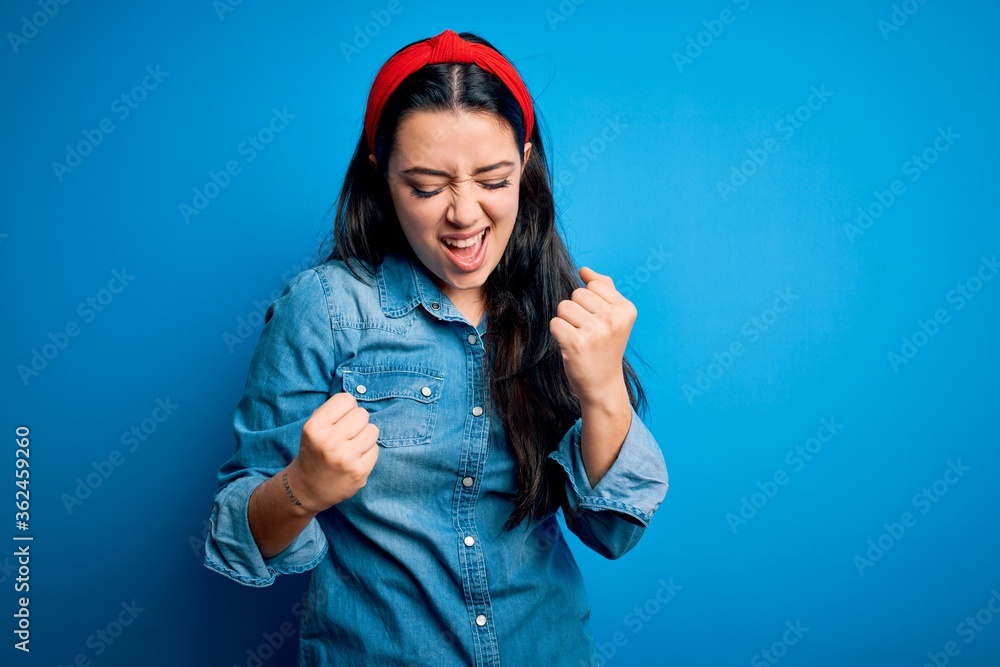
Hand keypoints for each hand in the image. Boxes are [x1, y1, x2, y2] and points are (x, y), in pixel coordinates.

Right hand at [285, 392, 379, 512]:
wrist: (307, 489)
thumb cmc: (313, 452)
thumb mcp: (313, 428)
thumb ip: (333, 412)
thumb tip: (358, 401)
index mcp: (315, 427)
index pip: (347, 399)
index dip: (346, 408)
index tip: (340, 419)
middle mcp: (329, 442)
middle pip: (362, 414)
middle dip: (357, 422)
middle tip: (346, 435)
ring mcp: (346, 458)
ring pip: (373, 430)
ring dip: (365, 436)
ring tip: (351, 446)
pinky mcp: (359, 471)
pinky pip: (376, 448)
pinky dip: (368, 452)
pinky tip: (355, 459)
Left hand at [549, 266, 636, 406]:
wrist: (603, 385)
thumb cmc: (605, 348)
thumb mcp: (614, 317)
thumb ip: (603, 289)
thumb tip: (584, 270)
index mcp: (625, 309)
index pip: (593, 285)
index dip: (589, 302)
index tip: (598, 322)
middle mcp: (613, 319)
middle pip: (577, 294)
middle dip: (576, 311)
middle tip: (588, 333)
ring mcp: (595, 331)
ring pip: (564, 307)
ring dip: (566, 322)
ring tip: (579, 338)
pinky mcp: (576, 343)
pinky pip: (555, 323)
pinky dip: (558, 333)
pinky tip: (570, 346)